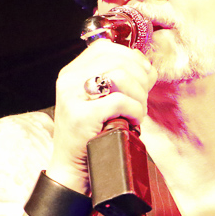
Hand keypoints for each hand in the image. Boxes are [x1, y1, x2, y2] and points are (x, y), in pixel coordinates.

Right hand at [49, 38, 156, 191]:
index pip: (107, 48)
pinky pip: (121, 101)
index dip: (133, 59)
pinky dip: (136, 111)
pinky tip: (132, 122)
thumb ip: (116, 80)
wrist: (74, 167)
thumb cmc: (93, 134)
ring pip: (121, 77)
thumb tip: (145, 66)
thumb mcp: (100, 100)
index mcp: (73, 72)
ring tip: (136, 112)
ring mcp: (73, 97)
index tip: (144, 78)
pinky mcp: (82, 115)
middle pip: (119, 60)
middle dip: (141, 79)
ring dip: (139, 96)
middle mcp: (69, 79)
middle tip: (143, 99)